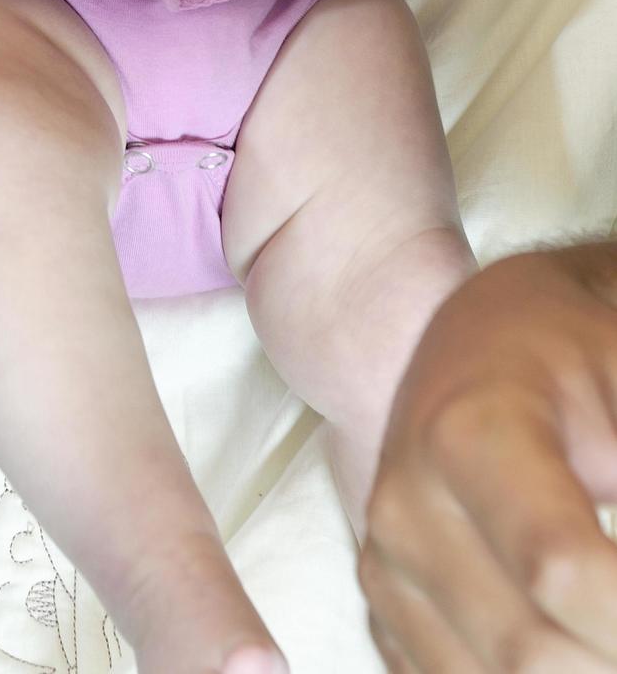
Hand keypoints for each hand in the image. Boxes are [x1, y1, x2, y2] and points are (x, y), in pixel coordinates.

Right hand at [361, 247, 616, 670]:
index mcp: (466, 434)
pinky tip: (576, 642)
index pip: (563, 567)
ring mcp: (386, 567)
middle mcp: (407, 506)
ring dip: (582, 668)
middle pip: (534, 651)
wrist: (486, 338)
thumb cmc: (572, 357)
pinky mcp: (383, 612)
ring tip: (609, 629)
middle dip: (614, 652)